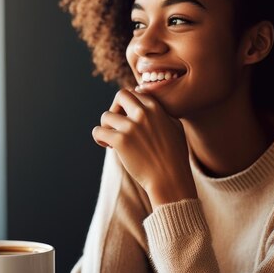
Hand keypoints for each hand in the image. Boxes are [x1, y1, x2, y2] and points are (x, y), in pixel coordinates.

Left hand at [92, 89, 196, 207]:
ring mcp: (131, 127)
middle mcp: (143, 113)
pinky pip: (98, 131)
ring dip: (106, 127)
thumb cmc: (175, 157)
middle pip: (120, 95)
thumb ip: (162, 113)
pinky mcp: (120, 141)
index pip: (135, 92)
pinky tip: (107, 145)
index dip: (129, 105)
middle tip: (117, 124)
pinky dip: (99, 137)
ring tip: (113, 140)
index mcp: (156, 108)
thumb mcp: (175, 127)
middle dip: (116, 108)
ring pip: (106, 116)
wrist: (171, 180)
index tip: (128, 118)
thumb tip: (148, 105)